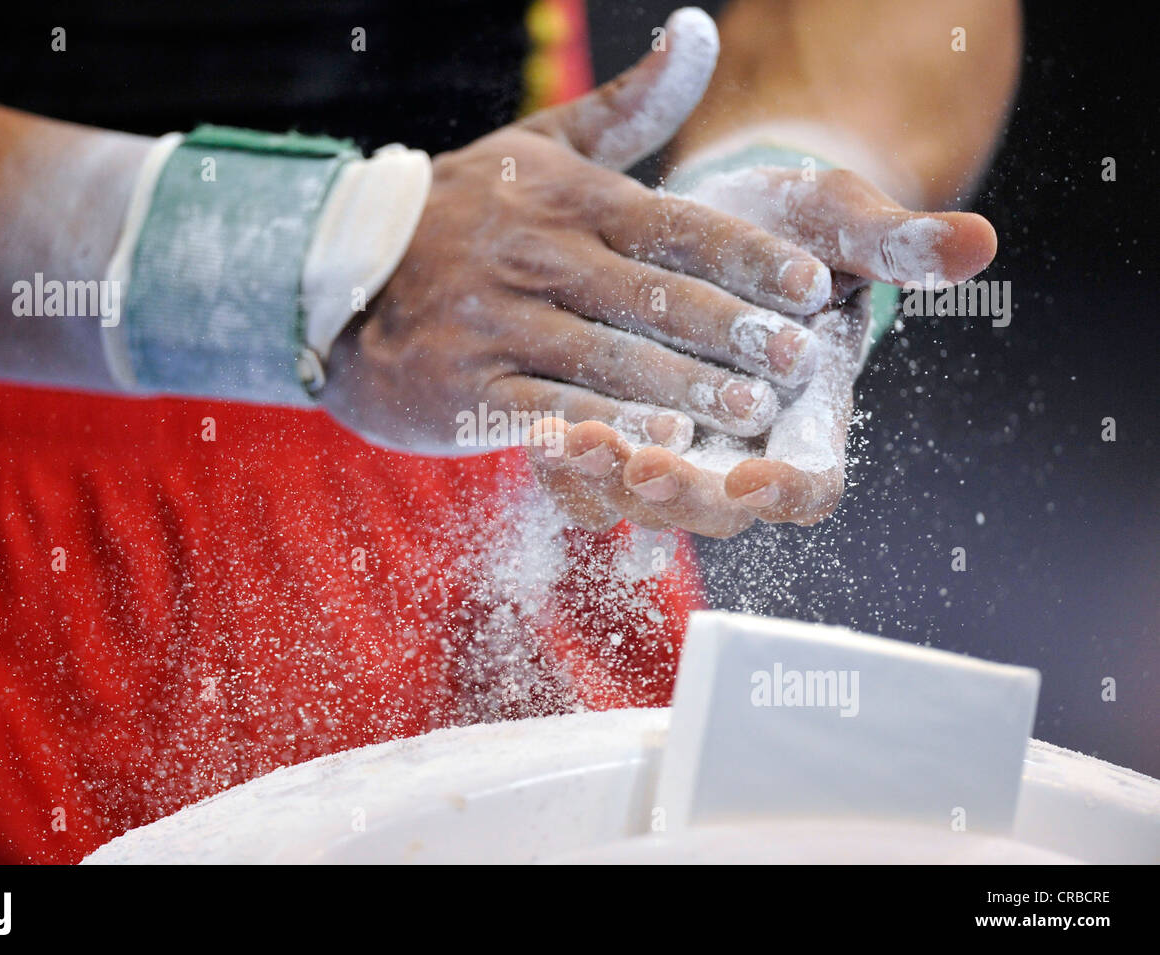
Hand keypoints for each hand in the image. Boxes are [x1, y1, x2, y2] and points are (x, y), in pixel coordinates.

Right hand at [321, 9, 837, 453]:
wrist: (341, 279)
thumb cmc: (460, 214)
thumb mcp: (540, 147)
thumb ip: (629, 106)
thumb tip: (699, 30)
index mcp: (568, 200)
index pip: (677, 225)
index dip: (750, 258)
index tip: (813, 287)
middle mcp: (540, 258)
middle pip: (656, 297)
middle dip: (737, 331)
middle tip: (803, 361)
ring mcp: (501, 324)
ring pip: (612, 358)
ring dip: (691, 386)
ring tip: (755, 409)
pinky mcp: (471, 388)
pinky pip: (552, 409)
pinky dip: (610, 424)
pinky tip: (665, 441)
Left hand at [527, 162, 998, 537]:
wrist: (726, 222)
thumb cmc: (799, 226)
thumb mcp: (846, 224)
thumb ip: (899, 245)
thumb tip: (977, 243)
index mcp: (808, 417)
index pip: (810, 480)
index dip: (786, 491)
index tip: (752, 478)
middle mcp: (743, 448)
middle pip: (716, 508)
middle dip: (676, 493)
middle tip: (634, 464)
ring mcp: (681, 447)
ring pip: (643, 502)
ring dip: (604, 485)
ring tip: (564, 443)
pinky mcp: (626, 429)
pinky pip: (595, 473)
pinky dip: (568, 462)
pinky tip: (537, 432)